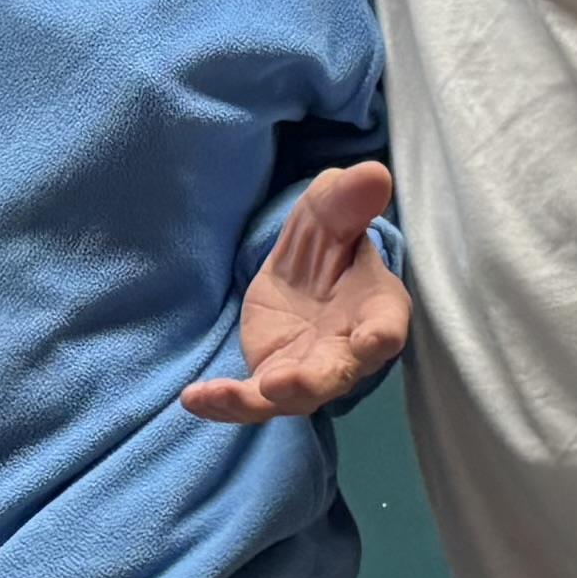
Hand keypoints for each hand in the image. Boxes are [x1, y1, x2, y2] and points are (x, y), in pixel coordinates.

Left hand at [184, 162, 408, 423]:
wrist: (305, 279)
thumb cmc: (330, 246)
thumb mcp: (332, 213)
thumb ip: (349, 200)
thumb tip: (371, 174)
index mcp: (375, 310)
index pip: (386, 326)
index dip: (381, 335)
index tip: (375, 338)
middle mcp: (347, 352)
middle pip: (336, 374)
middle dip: (313, 382)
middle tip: (286, 384)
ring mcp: (309, 372)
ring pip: (291, 397)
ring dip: (260, 399)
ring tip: (223, 396)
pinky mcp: (271, 381)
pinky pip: (249, 401)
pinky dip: (222, 403)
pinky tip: (191, 398)